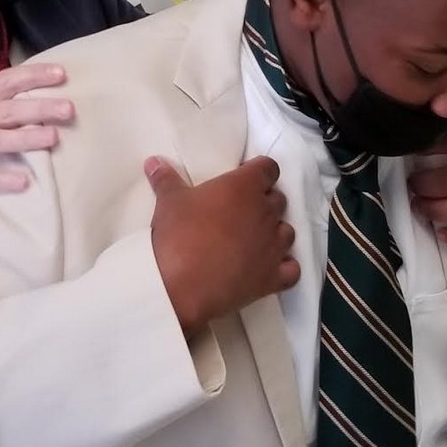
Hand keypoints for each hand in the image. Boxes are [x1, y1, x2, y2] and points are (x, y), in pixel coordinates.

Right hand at [0, 64, 72, 241]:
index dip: (33, 76)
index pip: (5, 81)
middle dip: (39, 107)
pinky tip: (22, 183)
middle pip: (8, 109)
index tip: (61, 73)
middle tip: (69, 109)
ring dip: (26, 137)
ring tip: (53, 138)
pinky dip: (1, 179)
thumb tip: (14, 104)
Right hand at [147, 156, 298, 336]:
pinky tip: (269, 267)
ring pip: (288, 232)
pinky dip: (284, 266)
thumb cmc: (177, 234)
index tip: (243, 179)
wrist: (181, 285)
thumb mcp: (168, 201)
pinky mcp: (274, 276)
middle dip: (264, 202)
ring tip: (253, 240)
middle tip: (241, 211)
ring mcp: (274, 246)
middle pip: (279, 199)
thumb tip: (154, 162)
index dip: (259, 172)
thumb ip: (166, 178)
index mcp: (244, 187)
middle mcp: (266, 213)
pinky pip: (292, 269)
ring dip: (275, 233)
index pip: (269, 168)